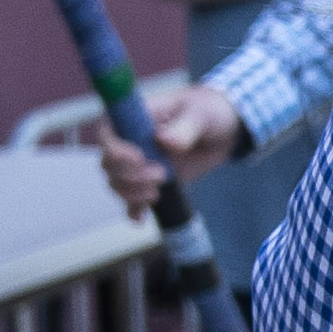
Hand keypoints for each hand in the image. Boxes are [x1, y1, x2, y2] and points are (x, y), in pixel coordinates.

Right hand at [93, 89, 241, 211]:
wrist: (224, 131)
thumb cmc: (208, 112)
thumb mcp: (201, 114)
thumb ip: (184, 127)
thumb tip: (163, 141)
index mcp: (136, 118)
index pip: (108, 134)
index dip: (115, 150)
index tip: (139, 158)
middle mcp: (131, 142)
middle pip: (108, 164)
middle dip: (130, 176)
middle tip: (161, 174)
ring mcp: (139, 164)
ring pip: (117, 183)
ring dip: (133, 193)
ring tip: (160, 188)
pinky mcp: (150, 181)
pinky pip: (131, 200)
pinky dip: (133, 210)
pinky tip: (140, 218)